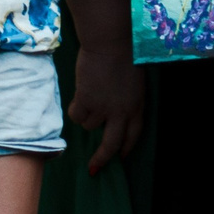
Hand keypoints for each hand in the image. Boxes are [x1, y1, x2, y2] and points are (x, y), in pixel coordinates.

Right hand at [69, 47, 146, 171]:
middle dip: (102, 160)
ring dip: (87, 114)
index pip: (134, 134)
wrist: (110, 43)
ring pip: (89, 126)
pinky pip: (76, 116)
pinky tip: (81, 92)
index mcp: (137, 106)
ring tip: (91, 93)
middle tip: (94, 169)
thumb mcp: (133, 82)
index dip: (126, 147)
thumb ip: (125, 100)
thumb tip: (111, 113)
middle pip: (111, 144)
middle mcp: (122, 113)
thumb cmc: (123, 55)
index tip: (121, 157)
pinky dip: (76, 107)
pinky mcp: (86, 103)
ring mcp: (104, 109)